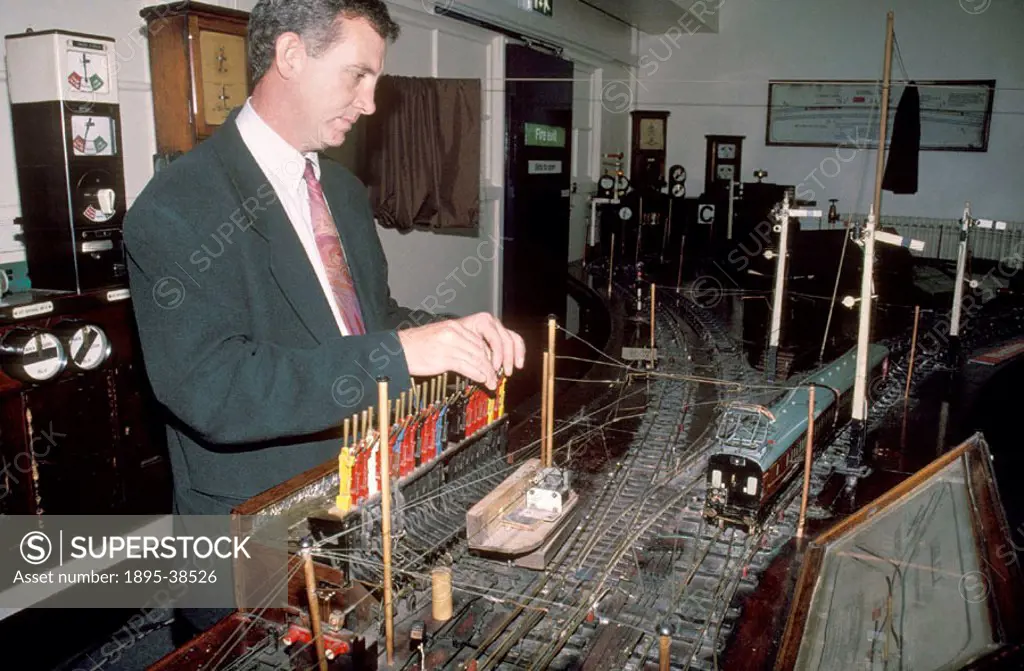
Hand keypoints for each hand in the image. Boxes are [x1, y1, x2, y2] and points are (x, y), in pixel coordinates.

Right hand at [397, 312, 524, 389]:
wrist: (398, 350)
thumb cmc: (420, 347)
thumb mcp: (444, 339)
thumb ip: (463, 344)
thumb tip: (481, 359)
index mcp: (457, 325)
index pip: (485, 336)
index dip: (497, 351)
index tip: (502, 363)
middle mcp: (455, 331)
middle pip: (484, 348)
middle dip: (496, 363)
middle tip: (501, 374)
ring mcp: (450, 343)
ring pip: (479, 358)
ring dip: (489, 372)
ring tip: (492, 382)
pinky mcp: (444, 356)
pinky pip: (468, 366)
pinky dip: (479, 374)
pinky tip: (483, 380)